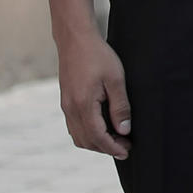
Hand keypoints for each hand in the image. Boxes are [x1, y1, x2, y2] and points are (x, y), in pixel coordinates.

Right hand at [56, 31, 130, 157]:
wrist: (75, 40)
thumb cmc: (98, 56)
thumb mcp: (116, 79)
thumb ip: (120, 107)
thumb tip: (124, 130)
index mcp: (83, 105)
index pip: (97, 137)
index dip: (112, 147)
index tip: (126, 152)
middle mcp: (70, 109)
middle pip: (86, 140)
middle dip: (105, 148)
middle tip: (126, 147)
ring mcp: (66, 106)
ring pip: (78, 135)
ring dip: (96, 142)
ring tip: (117, 139)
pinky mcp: (66, 101)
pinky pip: (74, 126)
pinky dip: (88, 133)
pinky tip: (102, 128)